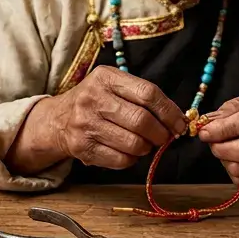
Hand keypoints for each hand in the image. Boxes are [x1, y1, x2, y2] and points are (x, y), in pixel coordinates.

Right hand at [5, 67, 186, 175]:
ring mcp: (86, 124)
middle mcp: (93, 99)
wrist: (58, 119)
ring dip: (146, 147)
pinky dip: (132, 159)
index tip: (180, 123)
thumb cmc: (97, 102)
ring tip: (144, 143)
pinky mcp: (83, 148)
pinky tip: (128, 151)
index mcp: (106, 77)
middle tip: (164, 137)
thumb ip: (144, 97)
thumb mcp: (115, 86)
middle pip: (142, 121)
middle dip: (161, 133)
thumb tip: (179, 120)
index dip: (169, 111)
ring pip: (134, 143)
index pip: (148, 93)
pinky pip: (121, 160)